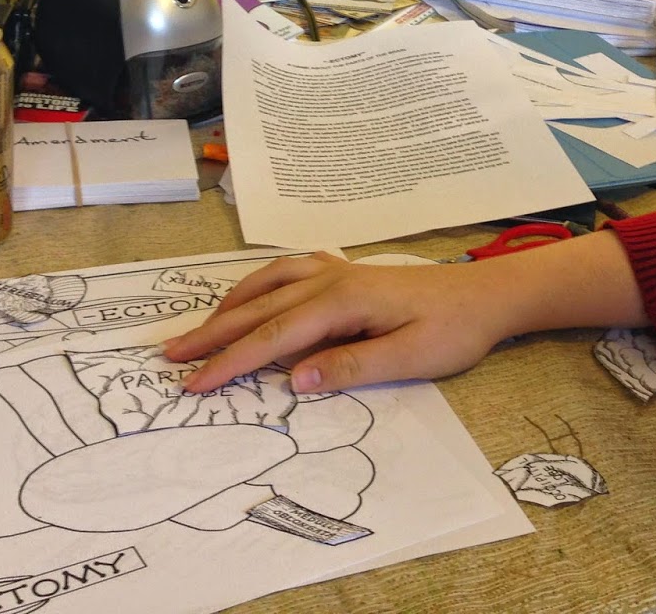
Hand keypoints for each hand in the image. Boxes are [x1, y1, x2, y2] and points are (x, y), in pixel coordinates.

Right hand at [164, 252, 508, 393]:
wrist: (486, 294)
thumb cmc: (454, 329)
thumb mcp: (410, 358)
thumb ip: (352, 367)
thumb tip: (295, 380)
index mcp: (343, 301)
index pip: (274, 338)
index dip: (231, 363)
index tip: (194, 385)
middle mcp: (332, 278)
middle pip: (260, 308)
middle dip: (214, 333)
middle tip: (170, 356)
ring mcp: (338, 270)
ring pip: (269, 284)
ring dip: (230, 306)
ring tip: (199, 329)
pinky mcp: (348, 272)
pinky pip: (289, 272)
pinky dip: (259, 284)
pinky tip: (251, 295)